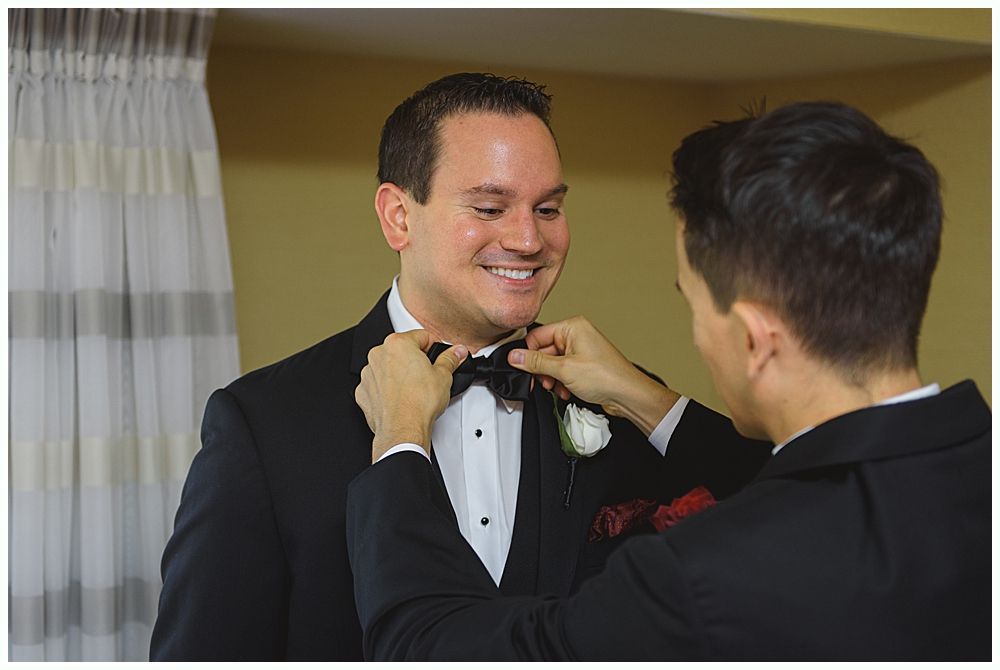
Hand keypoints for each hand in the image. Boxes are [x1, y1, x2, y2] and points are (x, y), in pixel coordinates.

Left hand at [355, 330, 467, 461]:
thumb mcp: (443, 376)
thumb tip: (457, 352)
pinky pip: (378, 385)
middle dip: (415, 361)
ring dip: (400, 375)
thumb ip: (450, 359)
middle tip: (428, 376)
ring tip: (415, 390)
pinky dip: (388, 390)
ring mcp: (368, 374)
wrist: (403, 430)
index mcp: (397, 344)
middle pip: (403, 351)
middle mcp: (379, 355)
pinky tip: (402, 398)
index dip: (435, 348)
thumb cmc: (418, 403)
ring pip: (389, 367)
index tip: (440, 357)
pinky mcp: (364, 392)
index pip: (422, 336)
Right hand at [507, 316, 679, 435]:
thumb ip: (536, 363)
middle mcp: (577, 335)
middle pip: (544, 351)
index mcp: (573, 327)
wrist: (627, 395)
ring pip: (553, 364)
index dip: (528, 353)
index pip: (538, 335)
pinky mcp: (584, 365)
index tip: (522, 367)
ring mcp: (581, 351)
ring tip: (558, 387)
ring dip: (552, 378)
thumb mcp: (564, 369)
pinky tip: (566, 391)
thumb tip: (515, 356)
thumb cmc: (606, 376)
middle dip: (542, 370)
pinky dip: (562, 382)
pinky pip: (563, 371)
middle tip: (544, 381)